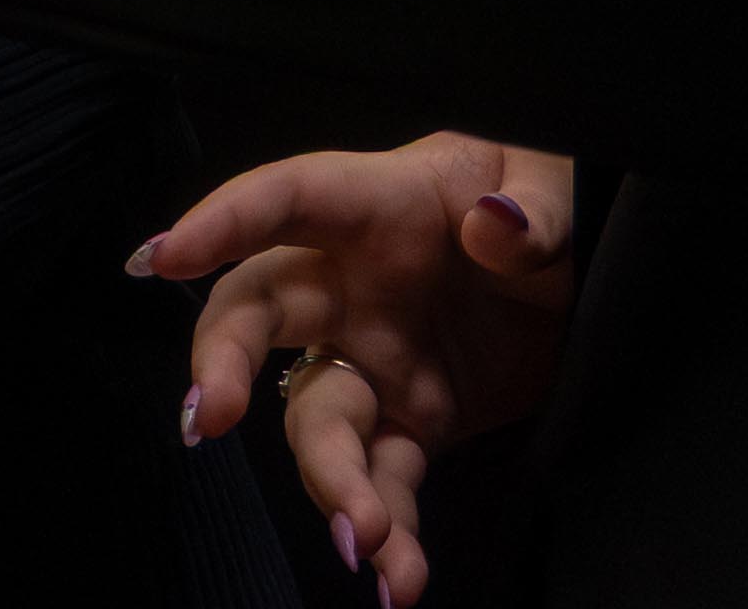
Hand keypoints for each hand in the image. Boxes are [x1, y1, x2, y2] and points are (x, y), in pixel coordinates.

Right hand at [134, 133, 577, 604]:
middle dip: (221, 361)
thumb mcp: (554, 178)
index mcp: (376, 207)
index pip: (285, 200)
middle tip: (210, 418)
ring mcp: (375, 360)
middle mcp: (352, 287)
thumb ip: (534, 207)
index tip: (163, 258)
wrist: (583, 275)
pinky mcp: (413, 421)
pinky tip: (397, 580)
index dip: (219, 222)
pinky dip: (390, 535)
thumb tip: (495, 226)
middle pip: (258, 313)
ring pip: (318, 420)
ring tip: (363, 540)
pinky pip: (384, 480)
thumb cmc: (547, 198)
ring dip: (331, 481)